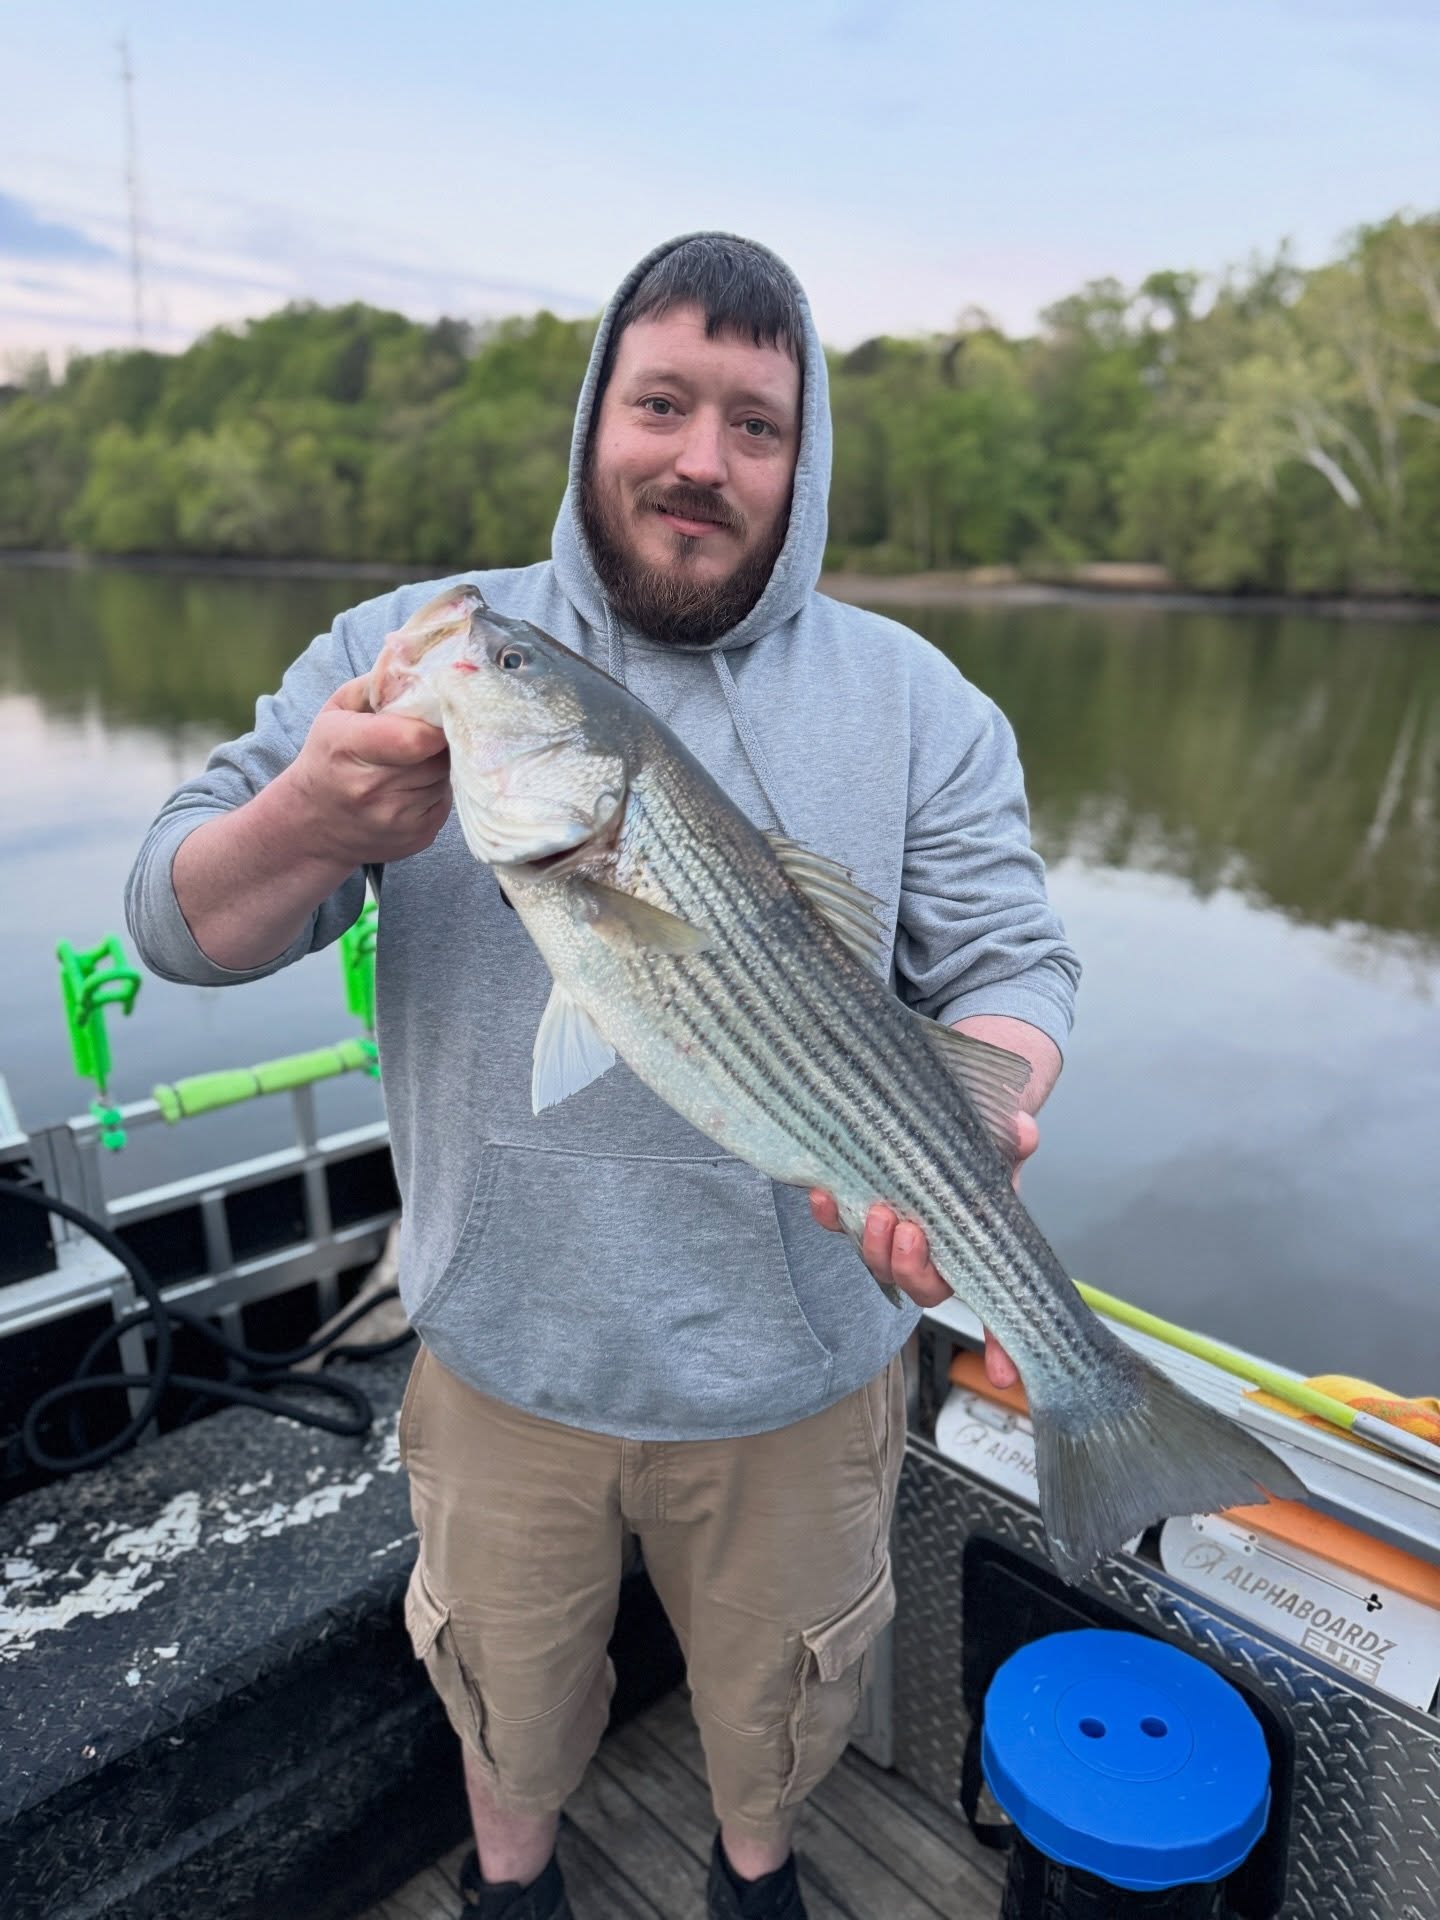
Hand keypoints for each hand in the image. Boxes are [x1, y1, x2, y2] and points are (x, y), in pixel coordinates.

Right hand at [281, 676, 451, 865]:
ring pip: (445, 778)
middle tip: (428, 734)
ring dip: (439, 766)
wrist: (309, 825)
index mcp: (347, 748)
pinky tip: (413, 785)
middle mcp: (370, 789)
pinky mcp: (415, 838)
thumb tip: (420, 663)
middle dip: (439, 741)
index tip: (439, 712)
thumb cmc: (327, 758)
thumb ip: (376, 684)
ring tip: (414, 761)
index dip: (436, 723)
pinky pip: (446, 801)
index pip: (415, 737)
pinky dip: (437, 789)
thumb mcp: (336, 712)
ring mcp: (394, 819)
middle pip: (437, 756)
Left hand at [807, 1112, 1036, 1390]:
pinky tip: (824, 1196)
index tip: (1005, 1375)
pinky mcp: (857, 1214)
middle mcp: (936, 1251)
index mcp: (977, 1246)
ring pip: (880, 1267)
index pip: (994, 1305)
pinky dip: (830, 1217)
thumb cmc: (972, 1140)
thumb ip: (1014, 1139)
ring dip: (874, 1247)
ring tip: (877, 1211)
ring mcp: (893, 1237)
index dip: (1002, 1345)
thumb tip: (1023, 1134)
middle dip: (911, 1268)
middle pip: (922, 1287)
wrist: (929, 1112)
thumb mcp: (1000, 1137)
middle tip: (908, 1231)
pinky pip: (839, 1227)